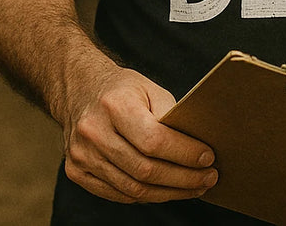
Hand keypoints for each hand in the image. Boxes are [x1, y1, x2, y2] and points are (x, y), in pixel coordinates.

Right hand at [61, 62, 217, 203]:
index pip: (154, 140)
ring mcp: (81, 155)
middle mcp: (93, 132)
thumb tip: (197, 146)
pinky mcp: (76, 172)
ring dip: (168, 193)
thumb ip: (170, 116)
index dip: (184, 153)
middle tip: (209, 178)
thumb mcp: (150, 89)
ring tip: (194, 188)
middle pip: (144, 169)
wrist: (81, 90)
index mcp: (115, 105)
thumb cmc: (124, 89)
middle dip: (182, 178)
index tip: (208, 158)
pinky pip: (117, 193)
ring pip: (132, 188)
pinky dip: (146, 196)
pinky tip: (167, 190)